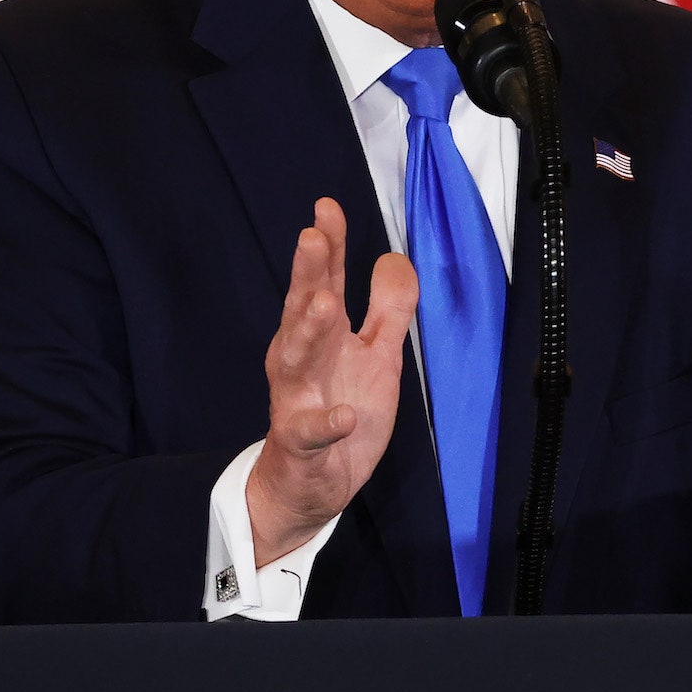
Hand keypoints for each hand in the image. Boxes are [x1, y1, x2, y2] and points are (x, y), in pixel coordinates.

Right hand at [247, 199, 417, 566]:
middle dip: (308, 274)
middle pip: (302, 309)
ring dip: (309, 332)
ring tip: (326, 305)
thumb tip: (395, 256)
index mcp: (320, 334)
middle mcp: (301, 359)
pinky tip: (343, 415)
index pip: (323, 281)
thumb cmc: (340, 407)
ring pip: (296, 361)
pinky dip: (326, 423)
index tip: (327, 207)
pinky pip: (311, 431)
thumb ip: (387, 309)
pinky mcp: (302, 442)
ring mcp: (297, 399)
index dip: (328, 246)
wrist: (312, 484)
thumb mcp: (377, 355)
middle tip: (313, 237)